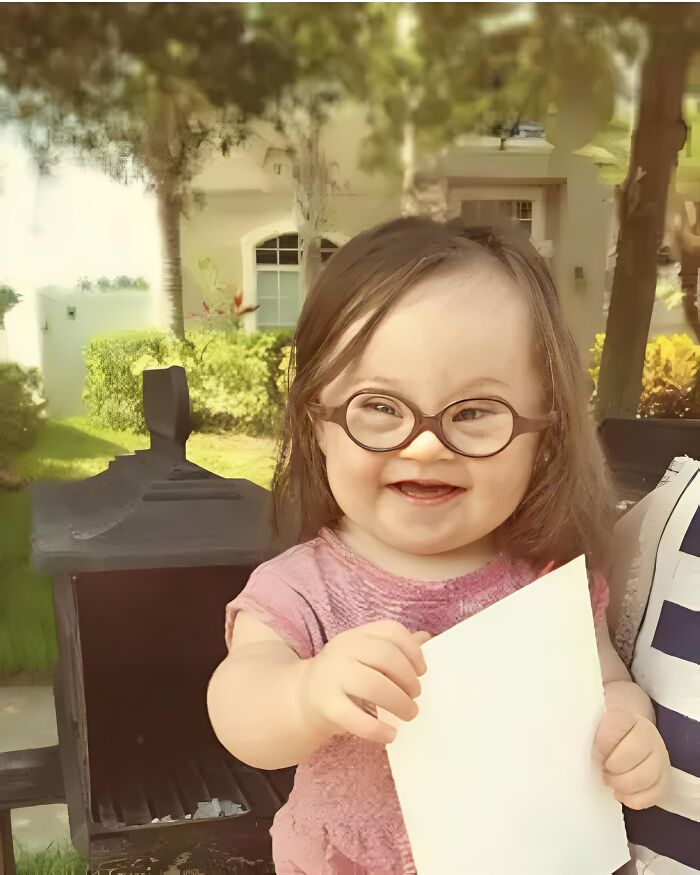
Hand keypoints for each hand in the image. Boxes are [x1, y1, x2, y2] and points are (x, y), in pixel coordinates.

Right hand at [298, 619, 430, 745]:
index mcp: (356, 636)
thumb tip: (425, 638)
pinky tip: (390, 735)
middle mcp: (342, 650)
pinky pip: (355, 717)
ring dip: (399, 702)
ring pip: (372, 685)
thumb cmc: (344, 677)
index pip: (390, 631)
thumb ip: (393, 648)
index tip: (421, 671)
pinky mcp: (325, 706)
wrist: (301, 699)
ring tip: (410, 714)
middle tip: (415, 696)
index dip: (412, 650)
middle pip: (385, 656)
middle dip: (408, 678)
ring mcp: (332, 676)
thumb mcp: (365, 657)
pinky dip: (377, 729)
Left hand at [594, 709, 669, 809]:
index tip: (595, 752)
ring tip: (610, 781)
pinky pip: (655, 796)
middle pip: (633, 754)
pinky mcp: (665, 779)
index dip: (603, 744)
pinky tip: (621, 793)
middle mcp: (649, 735)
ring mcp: (660, 758)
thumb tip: (588, 753)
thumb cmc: (604, 735)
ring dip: (622, 785)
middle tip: (602, 770)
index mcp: (628, 717)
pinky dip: (634, 799)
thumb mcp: (595, 728)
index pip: (617, 726)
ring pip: (646, 778)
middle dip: (612, 768)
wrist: (626, 737)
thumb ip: (589, 736)